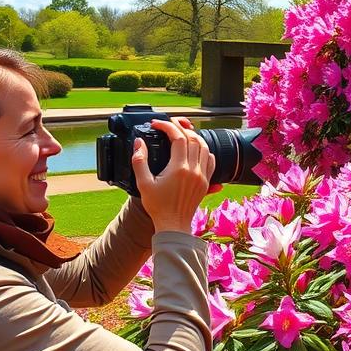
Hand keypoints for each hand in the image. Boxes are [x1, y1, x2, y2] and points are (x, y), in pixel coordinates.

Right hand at [131, 117, 216, 233]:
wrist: (173, 225)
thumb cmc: (158, 206)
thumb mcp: (143, 183)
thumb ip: (139, 161)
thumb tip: (139, 143)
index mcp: (179, 168)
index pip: (178, 138)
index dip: (167, 127)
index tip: (157, 124)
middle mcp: (194, 170)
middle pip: (193, 139)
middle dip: (181, 127)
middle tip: (170, 124)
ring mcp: (202, 176)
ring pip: (205, 147)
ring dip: (194, 136)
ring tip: (183, 132)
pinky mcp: (206, 182)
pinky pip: (211, 160)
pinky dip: (204, 150)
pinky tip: (196, 150)